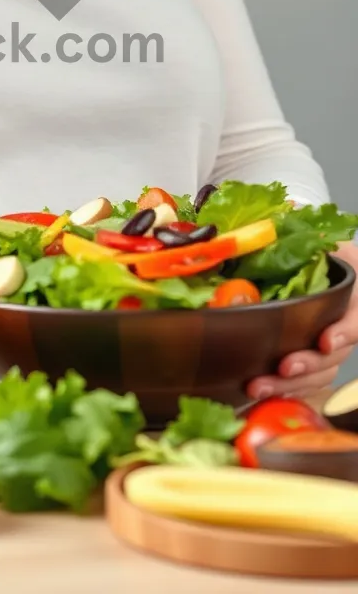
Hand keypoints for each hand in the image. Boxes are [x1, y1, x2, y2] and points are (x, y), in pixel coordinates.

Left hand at [246, 240, 357, 400]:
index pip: (357, 320)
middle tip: (283, 368)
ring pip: (320, 374)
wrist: (330, 269)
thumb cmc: (326, 253)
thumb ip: (305, 229)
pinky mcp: (316, 360)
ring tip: (259, 386)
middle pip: (335, 356)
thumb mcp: (323, 239)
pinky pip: (307, 382)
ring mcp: (333, 346)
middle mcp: (347, 325)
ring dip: (291, 384)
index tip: (325, 340)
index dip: (345, 333)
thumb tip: (284, 213)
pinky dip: (286, 390)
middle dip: (308, 365)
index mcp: (353, 296)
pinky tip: (260, 392)